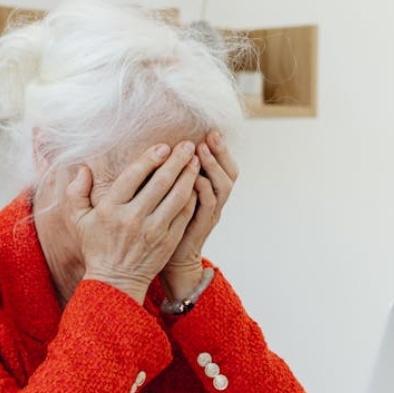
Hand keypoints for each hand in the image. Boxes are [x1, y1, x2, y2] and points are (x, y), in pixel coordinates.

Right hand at [66, 142, 200, 303]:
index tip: (163, 146)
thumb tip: (83, 169)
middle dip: (176, 160)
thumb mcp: (78, 220)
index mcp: (110, 209)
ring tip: (195, 161)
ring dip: (188, 175)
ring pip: (177, 196)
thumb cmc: (96, 247)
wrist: (115, 281)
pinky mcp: (168, 241)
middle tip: (187, 145)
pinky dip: (192, 197)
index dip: (150, 158)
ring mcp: (153, 230)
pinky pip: (184, 213)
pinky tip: (196, 185)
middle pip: (161, 182)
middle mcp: (133, 218)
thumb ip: (76, 193)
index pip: (133, 176)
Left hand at [161, 131, 238, 299]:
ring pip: (223, 186)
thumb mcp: (170, 196)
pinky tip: (193, 178)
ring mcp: (210, 214)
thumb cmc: (164, 225)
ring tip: (202, 151)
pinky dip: (203, 189)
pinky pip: (208, 205)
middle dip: (221, 152)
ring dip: (213, 167)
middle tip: (211, 135)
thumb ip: (173, 176)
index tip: (210, 131)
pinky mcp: (201, 226)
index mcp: (209, 192)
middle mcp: (214, 201)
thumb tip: (163, 148)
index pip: (224, 166)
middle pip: (230, 173)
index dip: (220, 149)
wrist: (168, 261)